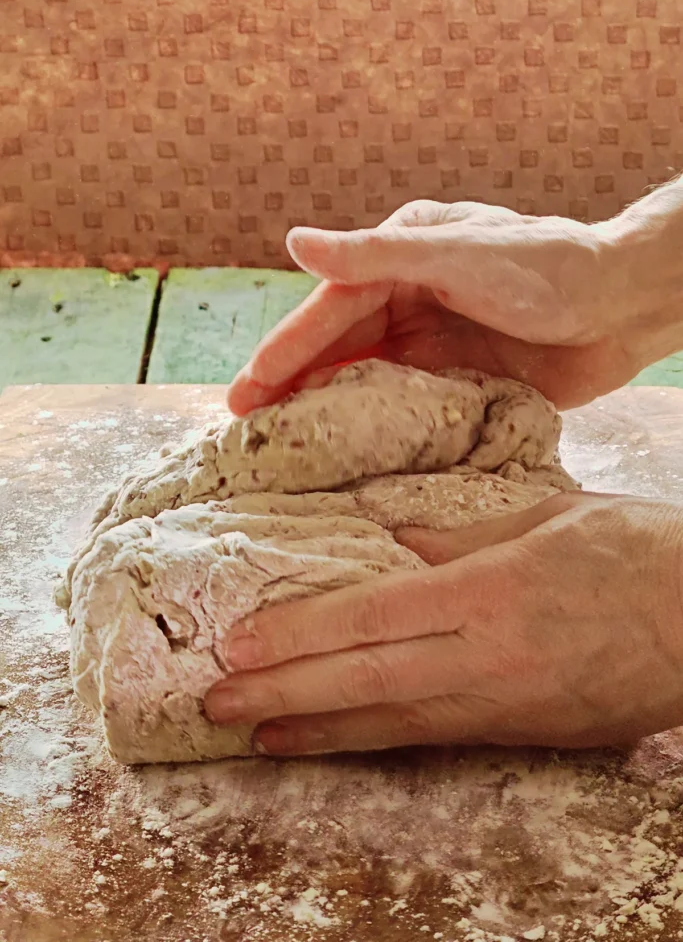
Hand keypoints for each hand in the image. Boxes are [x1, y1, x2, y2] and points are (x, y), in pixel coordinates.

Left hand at [204, 493, 682, 753]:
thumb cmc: (640, 553)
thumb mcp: (551, 517)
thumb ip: (465, 533)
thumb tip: (397, 537)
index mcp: (492, 589)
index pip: (374, 613)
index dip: (302, 631)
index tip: (242, 641)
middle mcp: (487, 653)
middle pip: (367, 677)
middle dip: (285, 691)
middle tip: (217, 701)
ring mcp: (504, 701)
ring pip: (393, 721)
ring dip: (319, 730)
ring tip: (257, 736)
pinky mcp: (525, 731)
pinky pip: (434, 738)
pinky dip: (376, 741)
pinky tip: (339, 744)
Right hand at [227, 199, 641, 413]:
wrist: (624, 307)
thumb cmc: (549, 266)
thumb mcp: (458, 252)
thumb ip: (376, 255)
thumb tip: (295, 243)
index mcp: (400, 260)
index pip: (329, 311)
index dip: (284, 351)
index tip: (244, 393)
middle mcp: (407, 300)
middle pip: (336, 350)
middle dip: (289, 388)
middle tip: (243, 431)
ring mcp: (431, 344)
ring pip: (363, 383)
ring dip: (324, 414)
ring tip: (282, 453)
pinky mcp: (457, 381)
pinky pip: (403, 410)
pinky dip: (373, 433)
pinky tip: (346, 460)